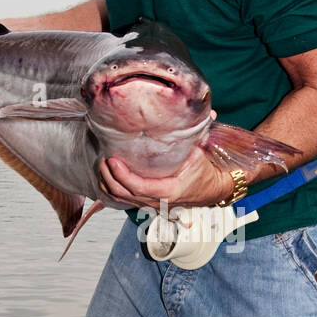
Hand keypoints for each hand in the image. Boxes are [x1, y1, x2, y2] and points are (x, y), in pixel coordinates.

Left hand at [98, 146, 234, 208]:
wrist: (215, 189)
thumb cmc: (208, 172)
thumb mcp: (201, 153)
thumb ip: (196, 135)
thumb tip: (202, 112)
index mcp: (169, 191)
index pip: (138, 187)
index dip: (121, 175)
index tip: (111, 160)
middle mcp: (158, 201)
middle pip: (123, 194)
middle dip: (108, 177)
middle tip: (102, 158)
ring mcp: (152, 204)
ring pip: (121, 199)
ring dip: (108, 183)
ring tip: (102, 165)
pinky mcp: (149, 202)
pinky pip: (125, 199)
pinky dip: (113, 189)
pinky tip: (108, 175)